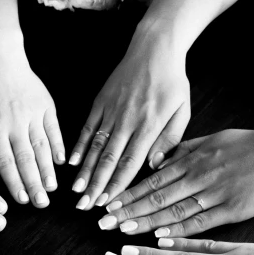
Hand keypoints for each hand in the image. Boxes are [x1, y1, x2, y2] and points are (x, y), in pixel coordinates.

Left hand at [0, 48, 64, 207]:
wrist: (0, 56)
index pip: (6, 161)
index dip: (14, 182)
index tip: (20, 199)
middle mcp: (16, 123)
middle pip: (26, 159)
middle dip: (34, 183)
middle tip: (41, 204)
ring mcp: (34, 114)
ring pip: (42, 147)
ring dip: (48, 170)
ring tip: (52, 189)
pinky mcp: (46, 106)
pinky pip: (55, 130)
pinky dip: (59, 146)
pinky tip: (62, 163)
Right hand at [70, 34, 189, 210]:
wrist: (154, 47)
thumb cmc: (172, 82)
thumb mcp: (182, 110)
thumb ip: (169, 139)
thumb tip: (154, 165)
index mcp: (149, 126)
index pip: (131, 162)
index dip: (117, 185)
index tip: (107, 204)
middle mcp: (127, 121)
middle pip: (109, 159)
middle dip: (96, 186)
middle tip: (86, 207)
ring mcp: (111, 111)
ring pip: (95, 147)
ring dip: (84, 171)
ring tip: (76, 192)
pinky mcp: (100, 102)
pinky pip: (87, 127)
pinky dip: (78, 145)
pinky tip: (71, 163)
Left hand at [98, 125, 253, 236]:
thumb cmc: (248, 144)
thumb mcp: (210, 139)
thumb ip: (182, 150)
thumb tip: (156, 161)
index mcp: (190, 159)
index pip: (150, 180)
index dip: (126, 193)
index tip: (105, 204)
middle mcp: (198, 175)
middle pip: (155, 196)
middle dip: (127, 210)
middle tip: (102, 223)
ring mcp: (215, 193)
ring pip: (174, 210)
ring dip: (146, 222)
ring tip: (122, 232)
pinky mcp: (233, 209)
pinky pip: (201, 222)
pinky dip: (180, 230)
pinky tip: (160, 238)